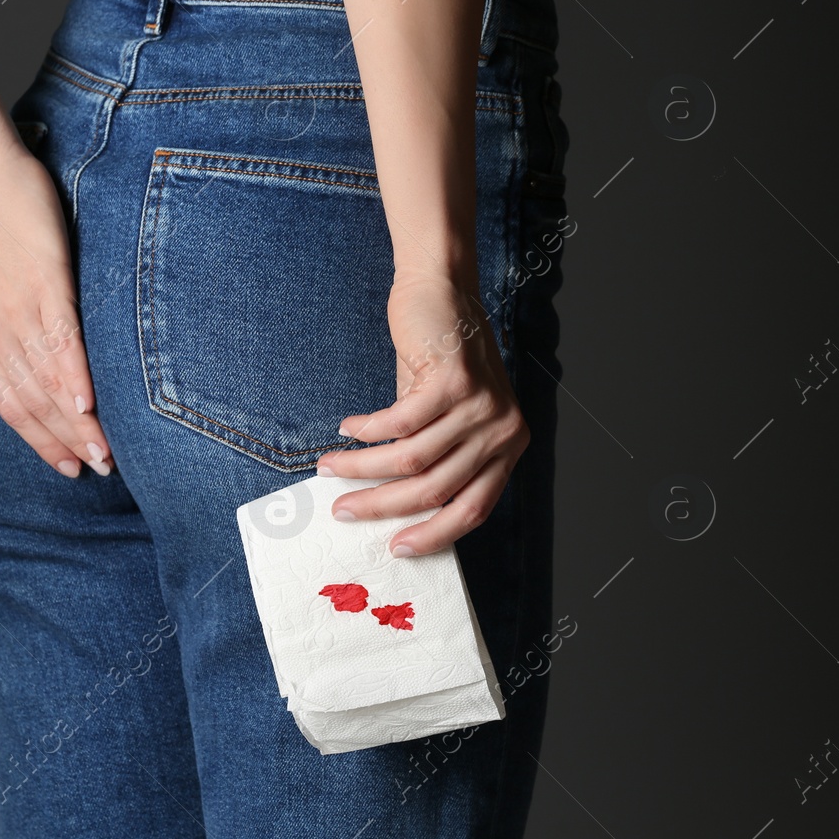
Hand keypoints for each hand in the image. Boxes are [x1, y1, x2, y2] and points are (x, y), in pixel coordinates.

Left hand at [0, 146, 113, 478]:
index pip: (9, 403)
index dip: (37, 440)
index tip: (65, 466)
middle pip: (30, 400)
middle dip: (64, 441)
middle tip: (97, 469)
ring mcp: (19, 307)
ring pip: (46, 379)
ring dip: (75, 421)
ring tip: (103, 451)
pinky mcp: (46, 283)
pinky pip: (61, 338)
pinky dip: (74, 373)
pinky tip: (90, 402)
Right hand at [317, 273, 529, 555]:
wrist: (444, 291)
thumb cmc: (440, 360)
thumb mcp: (448, 418)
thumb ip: (434, 460)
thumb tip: (387, 511)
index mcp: (508, 447)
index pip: (474, 509)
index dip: (433, 534)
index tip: (395, 547)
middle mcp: (503, 430)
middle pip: (436, 489)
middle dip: (382, 505)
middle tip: (343, 509)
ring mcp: (482, 405)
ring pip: (411, 459)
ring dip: (362, 467)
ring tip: (330, 466)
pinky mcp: (454, 381)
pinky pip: (399, 423)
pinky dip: (367, 430)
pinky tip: (347, 429)